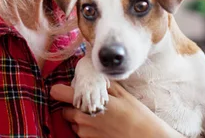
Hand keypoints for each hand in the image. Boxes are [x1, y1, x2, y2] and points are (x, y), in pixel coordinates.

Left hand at [51, 81, 181, 137]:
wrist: (146, 137)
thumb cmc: (135, 114)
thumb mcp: (120, 92)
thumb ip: (100, 84)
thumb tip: (90, 73)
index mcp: (86, 102)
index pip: (58, 93)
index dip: (61, 90)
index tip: (67, 89)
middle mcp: (81, 119)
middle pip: (65, 110)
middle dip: (73, 106)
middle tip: (89, 103)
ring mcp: (85, 134)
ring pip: (73, 123)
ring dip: (81, 119)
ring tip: (100, 116)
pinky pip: (82, 134)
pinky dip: (89, 130)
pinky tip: (103, 126)